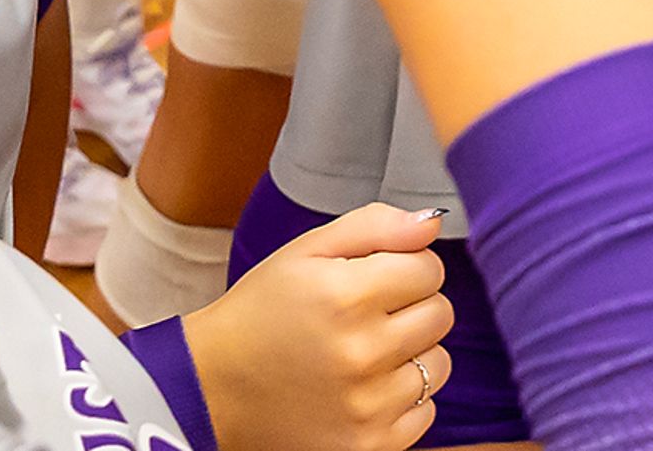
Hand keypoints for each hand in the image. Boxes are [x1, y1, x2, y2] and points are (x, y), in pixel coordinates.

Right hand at [183, 203, 454, 450]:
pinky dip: (401, 400)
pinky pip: (425, 412)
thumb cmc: (261, 312)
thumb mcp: (305, 252)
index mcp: (345, 296)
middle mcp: (360, 353)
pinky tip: (362, 389)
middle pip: (440, 314)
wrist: (212, 387)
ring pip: (438, 364)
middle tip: (366, 315)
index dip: (405, 267)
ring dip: (411, 354)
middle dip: (412, 307)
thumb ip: (375, 227)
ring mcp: (366, 407)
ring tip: (363, 352)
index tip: (374, 278)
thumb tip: (432, 223)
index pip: (429, 269)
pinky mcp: (368, 446)